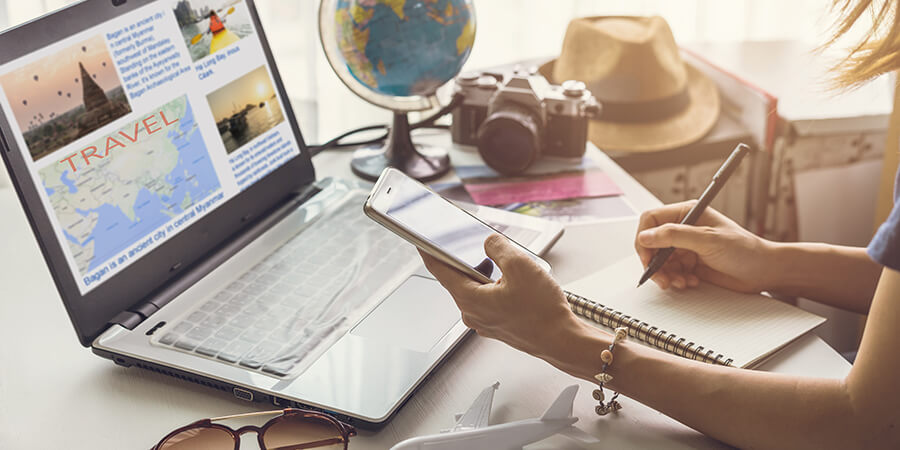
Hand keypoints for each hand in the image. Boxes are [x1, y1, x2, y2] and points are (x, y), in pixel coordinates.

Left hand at [418, 234, 585, 361]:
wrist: (562, 341)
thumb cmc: (542, 312)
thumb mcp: (520, 265)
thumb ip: (498, 247)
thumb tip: (489, 243)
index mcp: (469, 299)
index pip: (440, 270)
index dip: (429, 251)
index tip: (420, 239)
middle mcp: (472, 313)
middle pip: (460, 278)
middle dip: (471, 259)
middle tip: (481, 245)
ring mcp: (484, 321)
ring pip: (477, 289)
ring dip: (488, 274)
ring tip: (510, 267)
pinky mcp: (497, 324)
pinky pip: (489, 300)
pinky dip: (497, 287)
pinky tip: (516, 283)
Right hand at [635, 201, 775, 291]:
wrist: (763, 272)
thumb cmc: (745, 250)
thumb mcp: (708, 240)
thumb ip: (675, 236)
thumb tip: (647, 236)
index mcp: (687, 214)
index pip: (651, 220)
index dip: (645, 238)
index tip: (647, 255)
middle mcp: (684, 229)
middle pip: (652, 243)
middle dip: (654, 262)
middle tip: (661, 276)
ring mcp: (686, 247)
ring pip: (659, 261)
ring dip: (666, 274)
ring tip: (679, 282)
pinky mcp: (689, 264)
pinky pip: (671, 272)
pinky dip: (675, 280)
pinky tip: (690, 282)